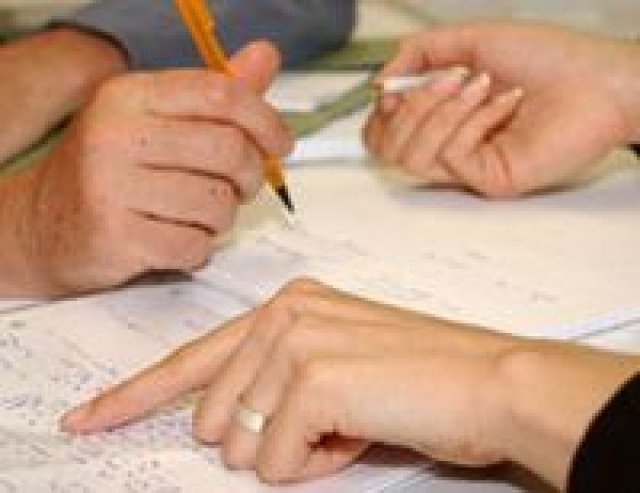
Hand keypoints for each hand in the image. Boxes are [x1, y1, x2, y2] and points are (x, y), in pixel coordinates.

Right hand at [0, 41, 291, 294]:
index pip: (221, 93)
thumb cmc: (111, 170)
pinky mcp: (116, 237)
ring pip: (218, 203)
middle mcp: (116, 136)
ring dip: (221, 216)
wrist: (45, 224)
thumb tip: (265, 58)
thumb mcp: (156, 119)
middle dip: (250, 176)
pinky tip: (175, 238)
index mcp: (130, 97)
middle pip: (229, 150)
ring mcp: (112, 188)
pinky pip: (195, 246)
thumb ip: (214, 94)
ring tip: (197, 214)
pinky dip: (197, 248)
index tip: (280, 143)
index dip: (266, 120)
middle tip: (240, 186)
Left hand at [61, 278, 639, 488]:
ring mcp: (294, 342)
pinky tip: (362, 432)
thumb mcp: (337, 367)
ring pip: (242, 445)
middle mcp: (282, 314)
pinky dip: (319, 465)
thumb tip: (227, 433)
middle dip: (265, 441)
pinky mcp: (312, 379)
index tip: (89, 419)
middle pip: (212, 417)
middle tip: (332, 424)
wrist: (492, 381)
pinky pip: (278, 462)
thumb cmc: (420, 379)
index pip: (190, 360)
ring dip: (297, 453)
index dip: (133, 395)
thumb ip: (273, 383)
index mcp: (286, 307)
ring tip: (353, 423)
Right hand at [364, 22, 639, 196]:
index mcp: (441, 115)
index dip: (380, 113)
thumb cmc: (548, 59)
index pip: (384, 133)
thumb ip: (419, 52)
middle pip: (387, 149)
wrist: (597, 79)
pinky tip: (503, 103)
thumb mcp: (471, 40)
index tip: (394, 88)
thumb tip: (379, 83)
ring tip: (478, 86)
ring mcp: (468, 165)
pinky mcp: (486, 179)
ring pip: (412, 156)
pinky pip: (451, 156)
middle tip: (446, 80)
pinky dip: (473, 120)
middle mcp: (449, 142)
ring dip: (440, 110)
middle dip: (409, 107)